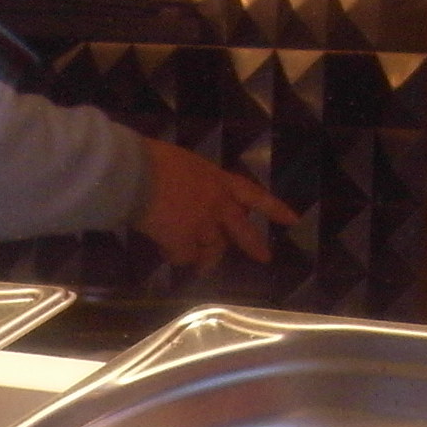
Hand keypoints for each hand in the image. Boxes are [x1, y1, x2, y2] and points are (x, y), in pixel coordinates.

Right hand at [134, 137, 296, 270]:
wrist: (134, 173)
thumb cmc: (153, 159)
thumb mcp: (185, 164)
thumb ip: (195, 182)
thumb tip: (186, 193)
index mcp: (219, 181)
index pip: (253, 195)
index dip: (273, 208)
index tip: (292, 220)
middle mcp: (217, 205)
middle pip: (242, 230)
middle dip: (254, 245)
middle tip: (265, 258)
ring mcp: (202, 225)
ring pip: (212, 249)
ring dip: (204, 258)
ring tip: (199, 267)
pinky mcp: (183, 242)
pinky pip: (184, 257)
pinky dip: (175, 256)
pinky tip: (165, 251)